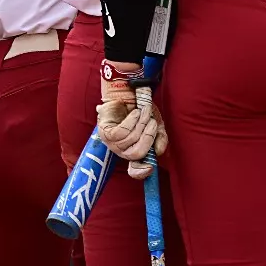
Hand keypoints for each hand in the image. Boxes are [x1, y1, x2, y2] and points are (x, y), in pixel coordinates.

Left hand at [98, 62, 167, 179]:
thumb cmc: (142, 110)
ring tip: (144, 111)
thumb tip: (158, 151)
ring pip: (130, 140)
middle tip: (152, 121)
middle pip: (137, 153)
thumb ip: (160, 138)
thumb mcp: (156, 124)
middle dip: (148, 135)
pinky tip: (134, 113)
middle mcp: (122, 151)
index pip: (135, 170)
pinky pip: (121, 132)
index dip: (141, 172)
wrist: (129, 94)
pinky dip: (131, 121)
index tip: (149, 168)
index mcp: (135, 152)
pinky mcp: (105, 133)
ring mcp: (112, 144)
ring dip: (141, 123)